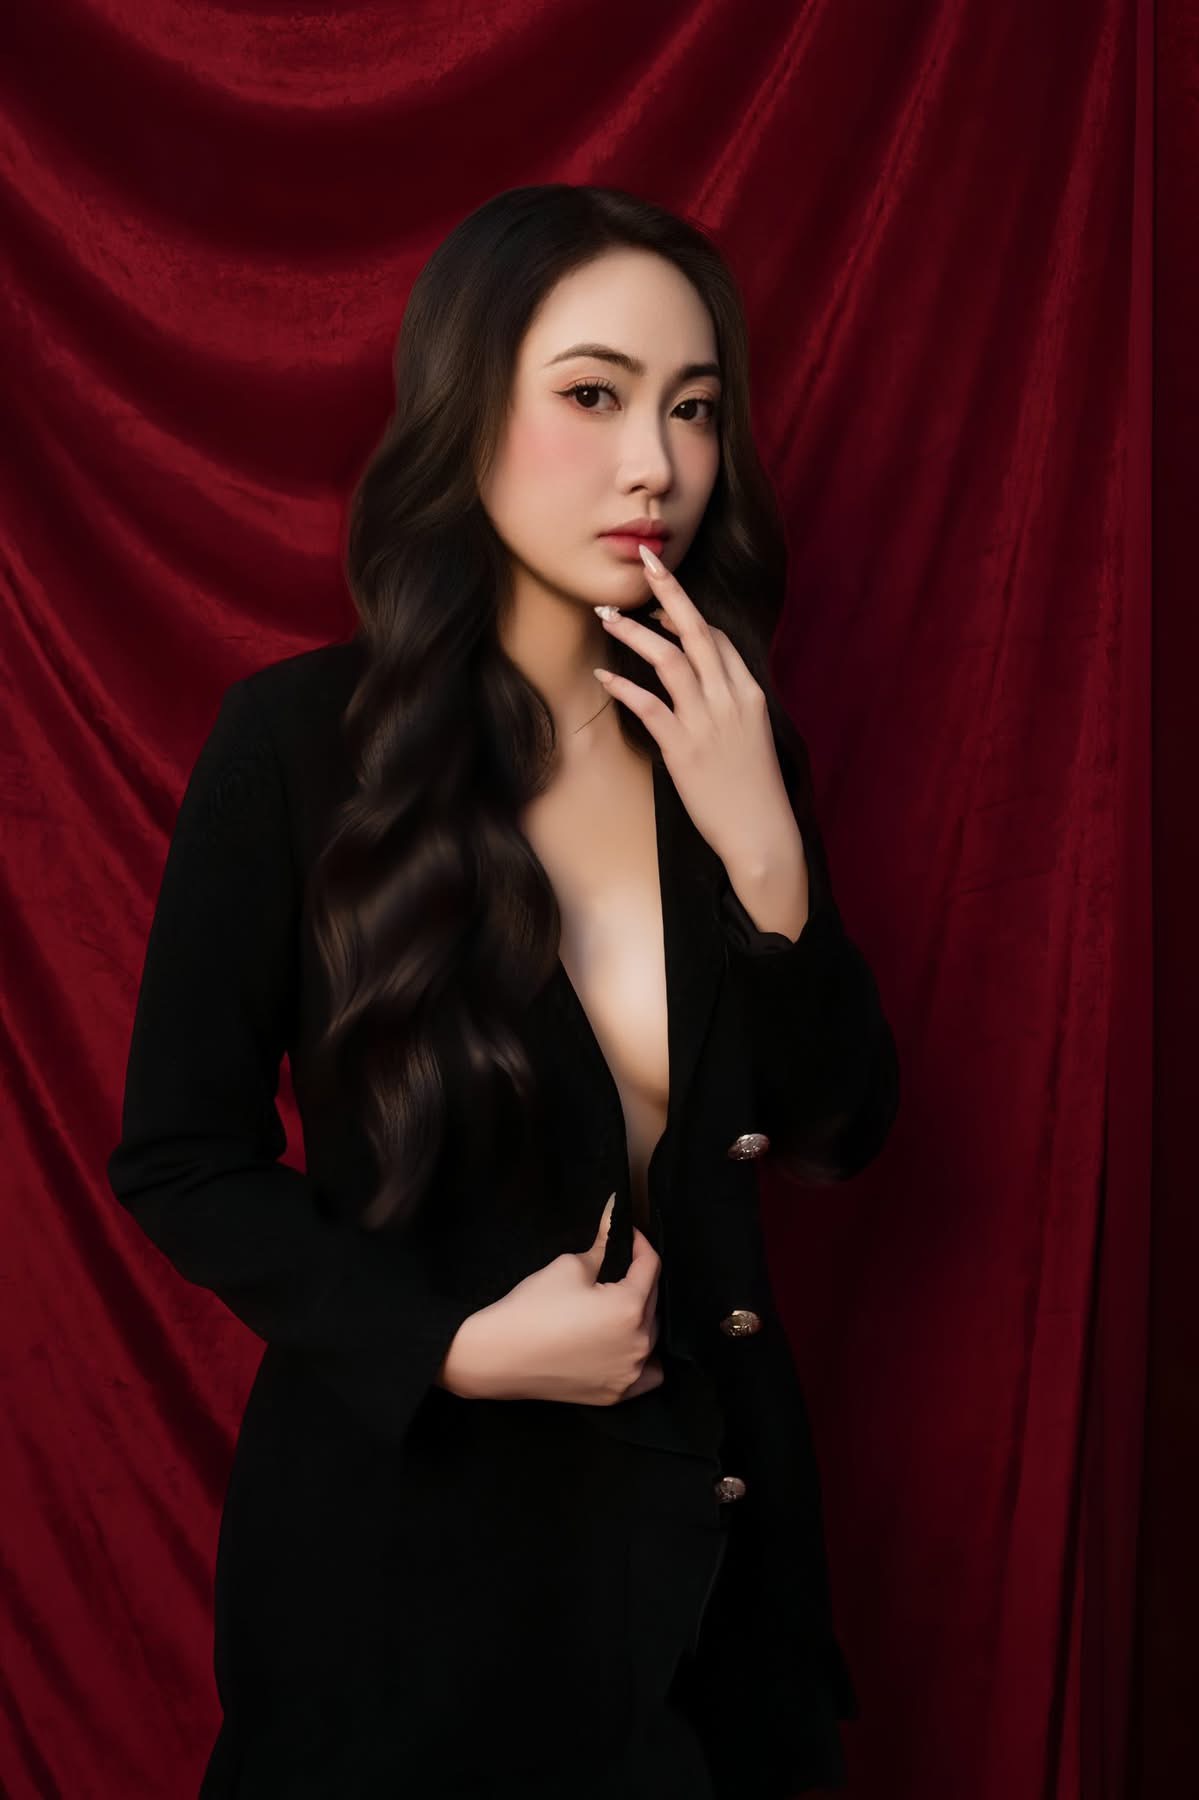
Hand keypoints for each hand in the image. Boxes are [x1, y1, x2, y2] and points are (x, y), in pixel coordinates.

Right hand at [438, 1194, 665, 1406]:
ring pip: (651, 1335)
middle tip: (619, 1264)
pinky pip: (646, 1373)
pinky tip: (628, 1345)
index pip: (650, 1266)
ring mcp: (629, 1373)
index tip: (629, 1234)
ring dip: (642, 1315)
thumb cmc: (532, 1308)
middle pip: (653, 1300)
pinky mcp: (615, 1394)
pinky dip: (644, 1358)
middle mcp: (638, 1343)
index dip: (639, 1243)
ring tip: (617, 1303)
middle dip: (639, 1278)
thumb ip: (602, 1245)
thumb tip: (616, 1214)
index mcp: (629, 1308)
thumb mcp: (569, 1266)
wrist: (499, 1355)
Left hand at [591, 543, 804, 875]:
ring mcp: (707, 723)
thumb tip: (706, 687)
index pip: (716, 637)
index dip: (685, 615)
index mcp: (749, 693)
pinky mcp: (684, 750)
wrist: (761, 834)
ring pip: (669, 660)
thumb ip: (731, 705)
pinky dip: (623, 687)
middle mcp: (730, 699)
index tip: (657, 605)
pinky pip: (649, 706)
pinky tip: (602, 676)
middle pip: (696, 631)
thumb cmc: (753, 790)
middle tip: (643, 563)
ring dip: (634, 633)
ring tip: (606, 616)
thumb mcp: (751, 737)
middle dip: (669, 591)